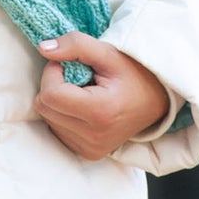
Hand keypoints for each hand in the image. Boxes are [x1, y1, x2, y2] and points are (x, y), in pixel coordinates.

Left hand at [32, 31, 170, 161]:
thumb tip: (43, 48)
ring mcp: (91, 149)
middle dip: (53, 86)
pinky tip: (83, 108)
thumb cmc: (132, 73)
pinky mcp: (88, 153)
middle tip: (77, 78)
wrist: (156, 100)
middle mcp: (95, 137)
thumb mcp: (107, 52)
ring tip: (84, 93)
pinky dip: (63, 115)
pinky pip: (57, 130)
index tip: (69, 64)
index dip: (53, 72)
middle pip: (44, 108)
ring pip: (48, 119)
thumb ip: (75, 45)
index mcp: (100, 112)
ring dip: (58, 101)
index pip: (50, 94)